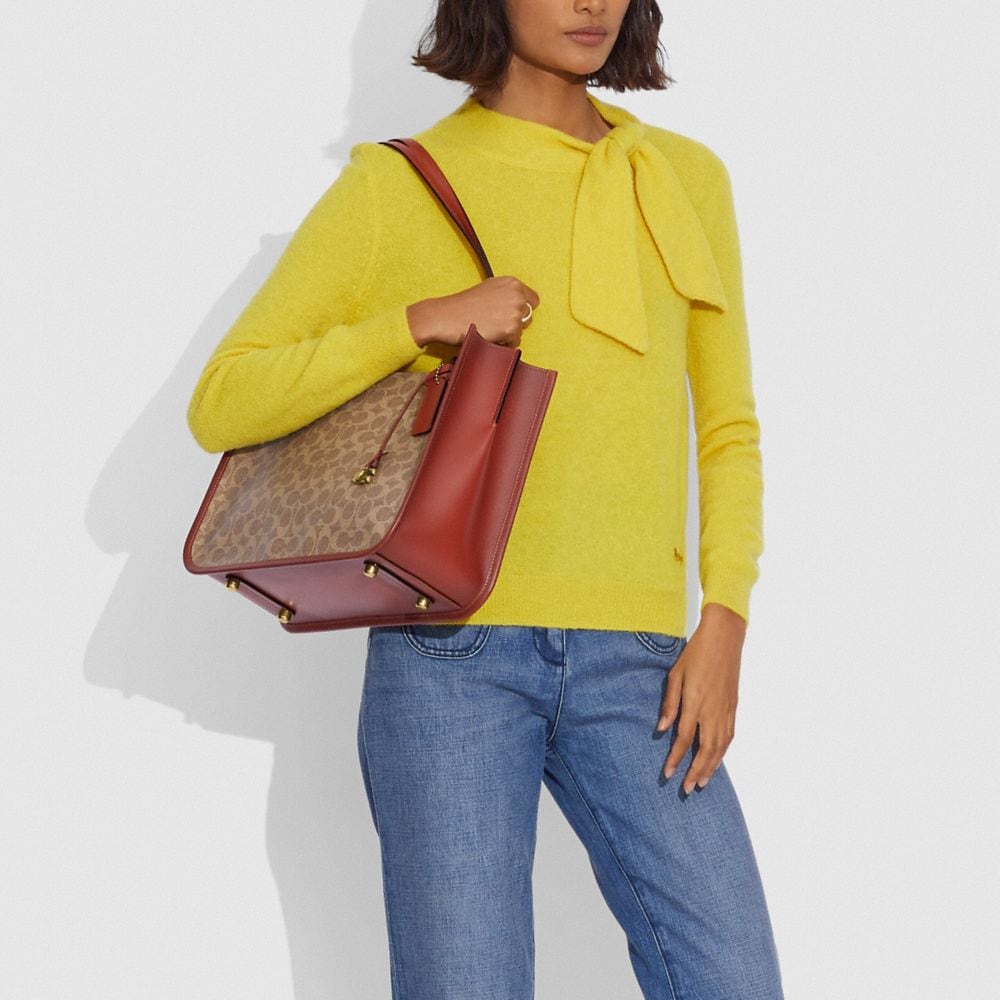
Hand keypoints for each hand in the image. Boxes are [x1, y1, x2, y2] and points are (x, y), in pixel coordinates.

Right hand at [406, 276, 539, 347]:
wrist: (446, 317)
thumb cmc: (463, 305)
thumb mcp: (488, 289)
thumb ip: (506, 294)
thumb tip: (521, 304)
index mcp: (512, 283)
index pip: (533, 300)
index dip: (521, 309)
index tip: (508, 315)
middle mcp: (517, 295)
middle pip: (528, 317)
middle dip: (515, 322)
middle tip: (494, 323)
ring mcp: (515, 312)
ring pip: (521, 331)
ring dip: (508, 334)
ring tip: (489, 329)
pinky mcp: (511, 328)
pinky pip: (514, 343)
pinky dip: (503, 344)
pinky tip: (488, 336)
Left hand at [656, 602, 745, 794]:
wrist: (725, 638)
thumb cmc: (696, 653)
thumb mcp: (675, 674)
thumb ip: (669, 704)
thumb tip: (661, 729)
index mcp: (695, 702)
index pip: (684, 739)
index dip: (675, 759)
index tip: (667, 774)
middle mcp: (713, 710)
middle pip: (705, 750)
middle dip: (695, 772)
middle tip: (686, 789)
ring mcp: (726, 710)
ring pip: (720, 747)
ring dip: (711, 767)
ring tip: (701, 783)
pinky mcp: (733, 707)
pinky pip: (729, 736)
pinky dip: (722, 753)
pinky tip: (716, 761)